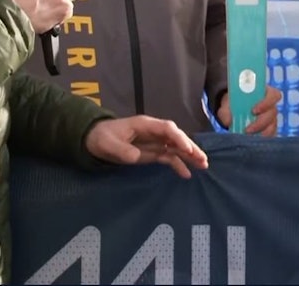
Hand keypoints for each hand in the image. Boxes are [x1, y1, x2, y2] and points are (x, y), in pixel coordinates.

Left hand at [84, 116, 208, 178]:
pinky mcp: (152, 152)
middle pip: (176, 137)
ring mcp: (154, 142)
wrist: (95, 139)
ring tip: (203, 165)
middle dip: (190, 147)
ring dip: (189, 156)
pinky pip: (168, 157)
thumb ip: (121, 150)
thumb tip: (136, 157)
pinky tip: (187, 174)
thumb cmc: (102, 137)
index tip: (187, 149)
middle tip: (203, 159)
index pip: (167, 129)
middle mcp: (153, 132)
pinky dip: (178, 164)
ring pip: (176, 147)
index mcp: (145, 125)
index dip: (178, 138)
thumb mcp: (108, 144)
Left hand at [216, 85, 281, 136]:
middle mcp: (270, 105)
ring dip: (260, 132)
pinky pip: (270, 135)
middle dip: (260, 123)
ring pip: (272, 126)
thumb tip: (229, 120)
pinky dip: (261, 139)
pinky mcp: (269, 129)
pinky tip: (251, 141)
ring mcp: (271, 118)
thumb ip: (226, 111)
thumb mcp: (227, 104)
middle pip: (273, 113)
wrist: (232, 110)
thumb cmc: (233, 103)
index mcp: (264, 93)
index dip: (266, 103)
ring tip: (247, 137)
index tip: (253, 110)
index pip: (274, 95)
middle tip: (247, 129)